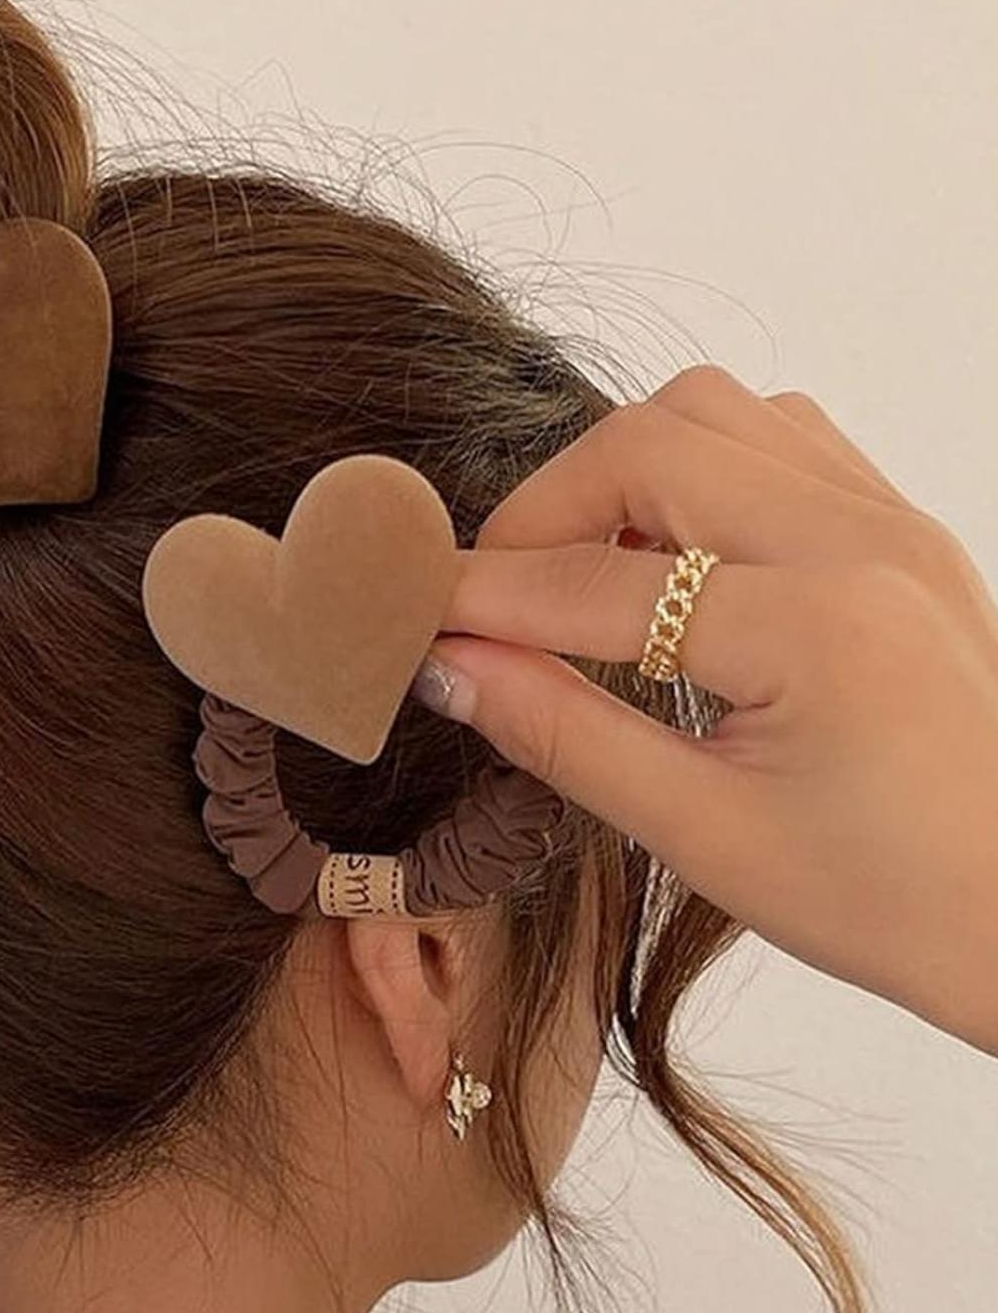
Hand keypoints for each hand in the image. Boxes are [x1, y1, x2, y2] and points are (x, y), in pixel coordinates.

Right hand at [419, 364, 997, 1055]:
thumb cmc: (892, 900)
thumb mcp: (706, 838)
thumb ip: (563, 735)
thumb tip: (450, 666)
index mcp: (819, 629)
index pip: (598, 584)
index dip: (485, 596)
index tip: (411, 612)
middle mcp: (861, 540)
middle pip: (651, 442)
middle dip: (545, 509)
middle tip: (494, 593)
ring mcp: (891, 518)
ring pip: (714, 411)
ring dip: (621, 471)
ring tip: (583, 567)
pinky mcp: (900, 523)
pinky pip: (776, 433)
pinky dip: (695, 466)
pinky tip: (673, 551)